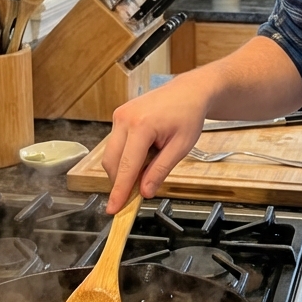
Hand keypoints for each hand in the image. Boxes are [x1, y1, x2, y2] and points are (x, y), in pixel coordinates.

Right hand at [102, 75, 210, 211]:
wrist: (189, 91)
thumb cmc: (188, 115)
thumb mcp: (180, 147)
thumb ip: (160, 170)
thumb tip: (144, 192)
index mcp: (142, 126)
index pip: (126, 167)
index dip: (119, 191)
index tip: (113, 209)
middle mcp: (125, 119)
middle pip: (112, 163)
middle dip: (122, 181)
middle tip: (141, 189)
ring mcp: (119, 115)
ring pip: (111, 155)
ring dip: (125, 167)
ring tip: (151, 161)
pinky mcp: (119, 116)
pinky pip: (115, 144)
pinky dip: (126, 156)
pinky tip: (145, 152)